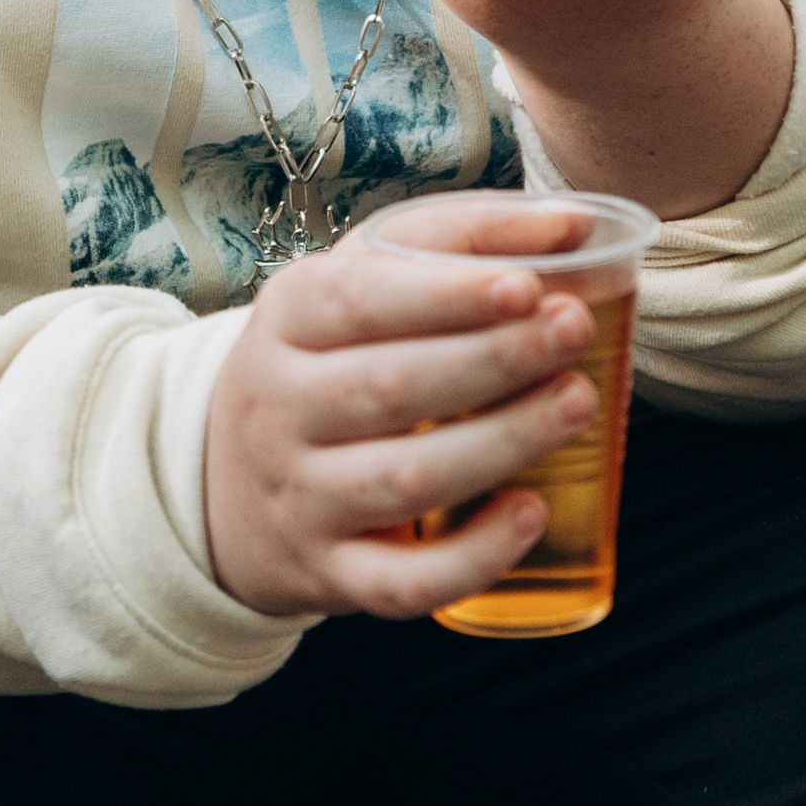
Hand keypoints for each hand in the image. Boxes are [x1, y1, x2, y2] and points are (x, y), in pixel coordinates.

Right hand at [204, 228, 600, 619]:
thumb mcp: (365, 280)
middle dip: (494, 360)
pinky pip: (400, 582)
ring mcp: (300, 498)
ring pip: (405, 481)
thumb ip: (464, 239)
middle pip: (390, 387)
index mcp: (287, 318)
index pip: (359, 300)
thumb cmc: (331, 358)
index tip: (528, 285)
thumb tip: (577, 223)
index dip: (446, 294)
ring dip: (503, 442)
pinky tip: (530, 514)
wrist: (226, 483)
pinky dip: (473, 557)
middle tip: (574, 331)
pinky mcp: (328, 574)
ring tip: (579, 402)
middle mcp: (280, 408)